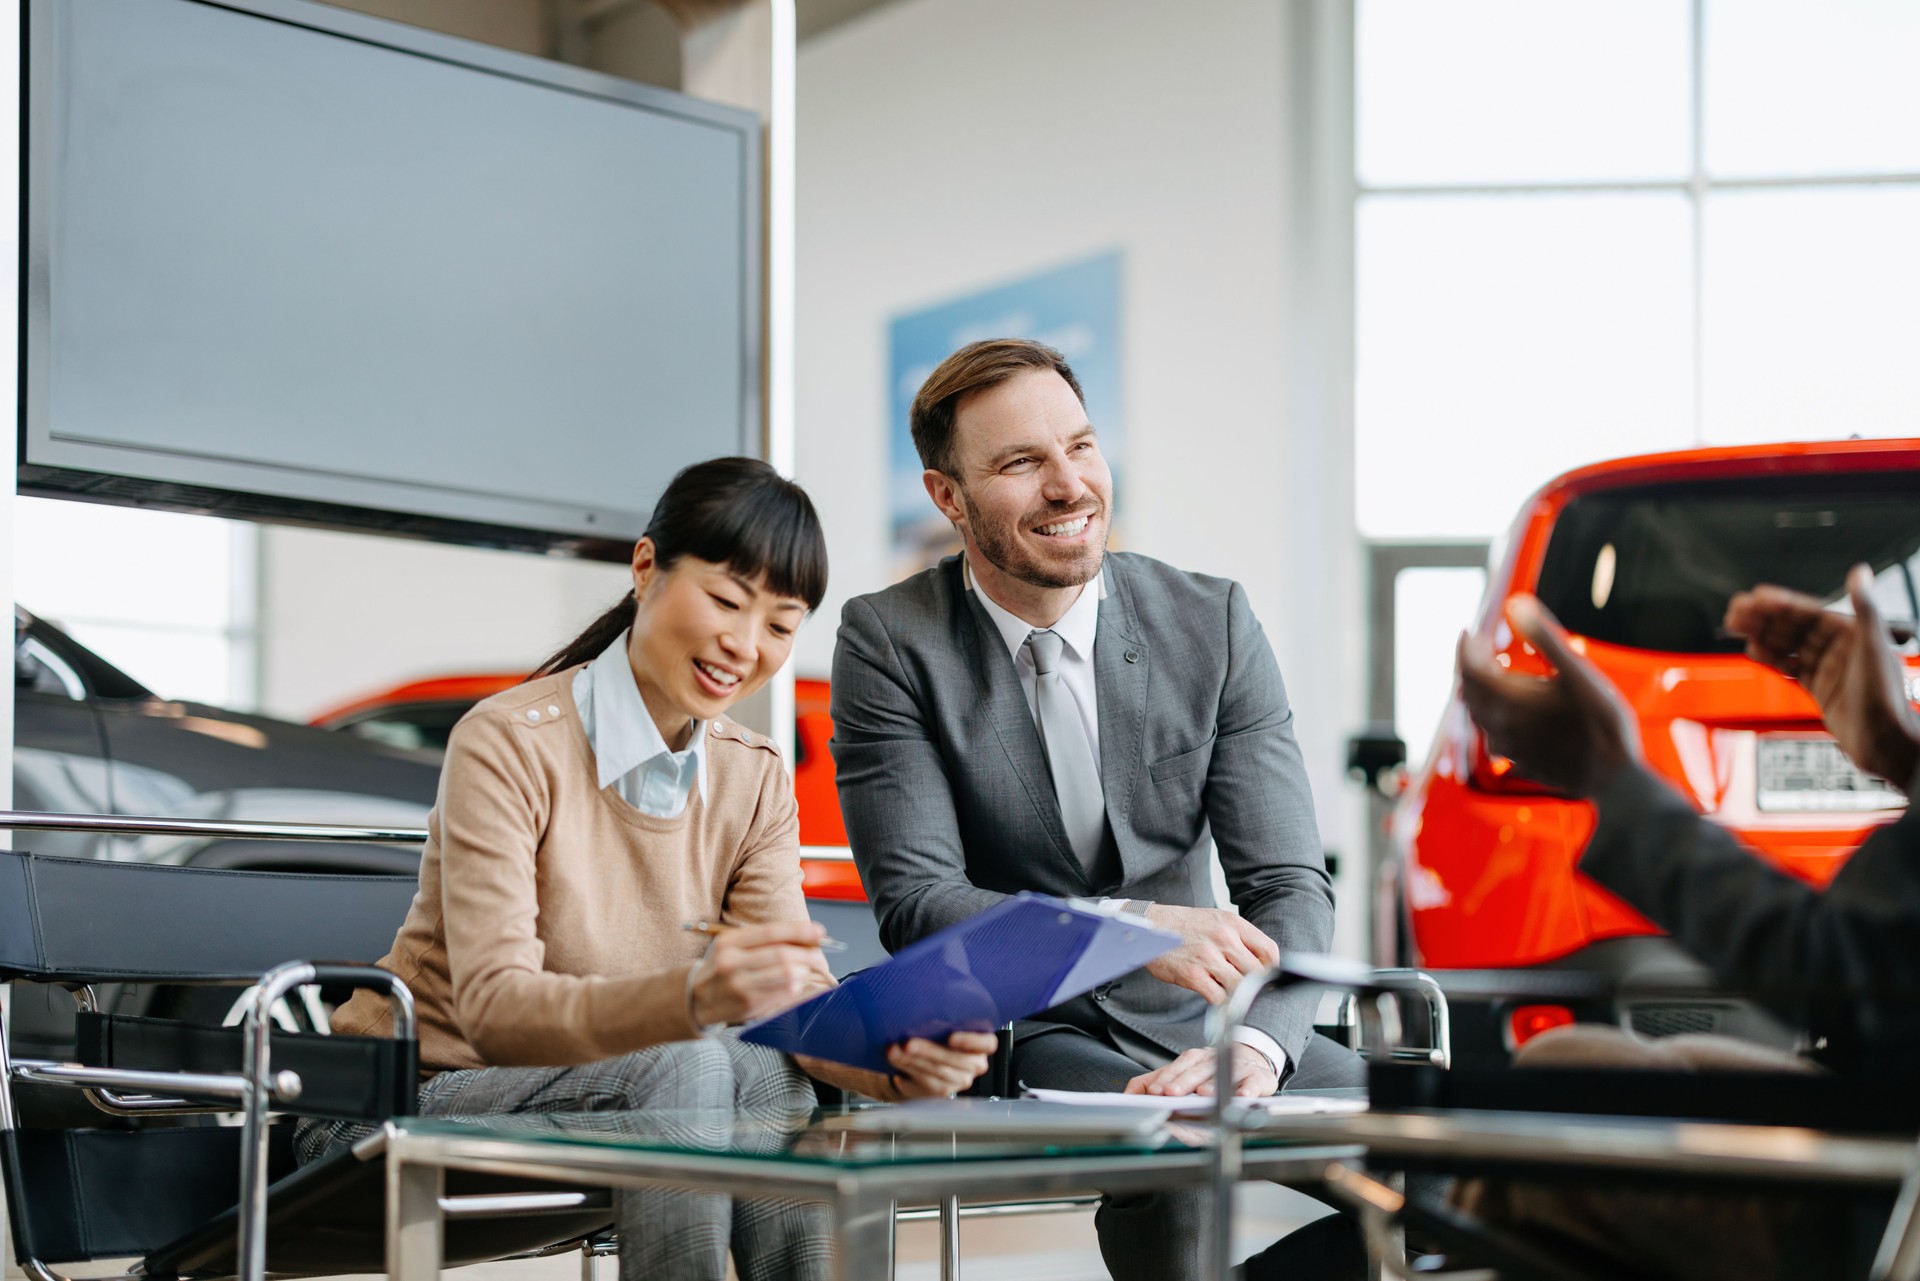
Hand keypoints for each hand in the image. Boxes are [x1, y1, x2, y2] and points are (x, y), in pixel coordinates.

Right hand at [687, 920, 833, 1026]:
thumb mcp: (734, 946)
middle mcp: (732, 963)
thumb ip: (764, 941)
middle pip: (781, 955)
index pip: (771, 932)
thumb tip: (804, 938)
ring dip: (804, 971)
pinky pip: (782, 994)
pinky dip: (796, 986)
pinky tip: (796, 983)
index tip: (819, 931)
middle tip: (819, 955)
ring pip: (786, 976)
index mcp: (729, 942)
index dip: (799, 930)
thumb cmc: (722, 968)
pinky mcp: (748, 1006)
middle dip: (808, 954)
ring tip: (807, 969)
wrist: (695, 998)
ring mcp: (739, 987)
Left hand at [885, 1031, 999, 1099]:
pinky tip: (895, 1057)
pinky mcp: (942, 1091)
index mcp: (981, 1044)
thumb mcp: (945, 1027)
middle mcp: (975, 1064)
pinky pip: (925, 1079)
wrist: (929, 1062)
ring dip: (913, 1059)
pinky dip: (907, 1066)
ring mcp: (960, 1080)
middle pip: (956, 1059)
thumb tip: (918, 1012)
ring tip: (895, 1049)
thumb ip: (941, 1023)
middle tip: (908, 1042)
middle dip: (929, 1050)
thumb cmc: (939, 1037)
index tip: (951, 1037)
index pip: (987, 1043)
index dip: (971, 1041)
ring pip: (937, 1070)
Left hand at [1123, 1044, 1278, 1098]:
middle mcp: (1213, 1061)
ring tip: (1203, 1094)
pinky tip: (1241, 1097)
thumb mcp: (1182, 1072)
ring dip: (1213, 1084)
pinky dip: (1248, 1090)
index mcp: (1194, 1059)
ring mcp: (1236, 1068)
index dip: (1166, 1078)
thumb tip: (1128, 1095)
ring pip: (1224, 1074)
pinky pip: (1254, 1083)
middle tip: (1172, 1093)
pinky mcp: (1258, 1078)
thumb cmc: (1212, 1071)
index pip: (1177, 1066)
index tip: (1155, 1091)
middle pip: (1197, 1070)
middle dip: (1183, 1081)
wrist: (1252, 1060)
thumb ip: (1154, 1081)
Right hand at [1141, 904, 1278, 1003]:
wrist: (1149, 926)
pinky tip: (1214, 994)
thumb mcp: (1216, 920)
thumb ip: (1239, 938)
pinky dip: (1220, 1001)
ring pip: (1240, 987)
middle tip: (1251, 992)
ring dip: (1237, 994)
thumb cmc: (1183, 925)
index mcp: (1233, 924)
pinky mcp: (1193, 974)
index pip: (1268, 950)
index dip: (1272, 969)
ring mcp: (1208, 957)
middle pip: (1256, 972)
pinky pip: (1218, 997)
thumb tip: (1262, 962)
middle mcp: (1224, 938)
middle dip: (1255, 985)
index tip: (1269, 979)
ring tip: (1231, 993)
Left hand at [1456, 595, 1640, 797]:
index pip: (1469, 669)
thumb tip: (1516, 604)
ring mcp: (1508, 748)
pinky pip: (1494, 733)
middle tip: (1480, 645)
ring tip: (1493, 671)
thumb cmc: (1603, 725)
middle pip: (1470, 691)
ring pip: (1479, 714)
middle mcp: (1500, 727)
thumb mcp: (1578, 674)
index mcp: (1509, 702)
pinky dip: (1493, 713)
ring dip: (1480, 690)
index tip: (1471, 630)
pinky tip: (1509, 710)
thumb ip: (1545, 638)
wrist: (1615, 781)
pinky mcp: (1519, 762)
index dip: (1466, 647)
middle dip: (1471, 664)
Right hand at [1725, 564, 1919, 790]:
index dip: (1780, 603)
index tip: (1756, 597)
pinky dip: (1771, 660)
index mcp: (1852, 633)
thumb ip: (1865, 608)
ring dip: (1761, 635)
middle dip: (1762, 618)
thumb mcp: (1874, 647)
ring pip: (1787, 646)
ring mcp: (1828, 668)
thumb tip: (1860, 574)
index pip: (1809, 612)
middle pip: (1793, 627)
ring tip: (1737, 628)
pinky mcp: (1819, 689)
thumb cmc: (1886, 698)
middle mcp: (1839, 648)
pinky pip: (1790, 668)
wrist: (1884, 742)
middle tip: (1735, 611)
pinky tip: (1754, 652)